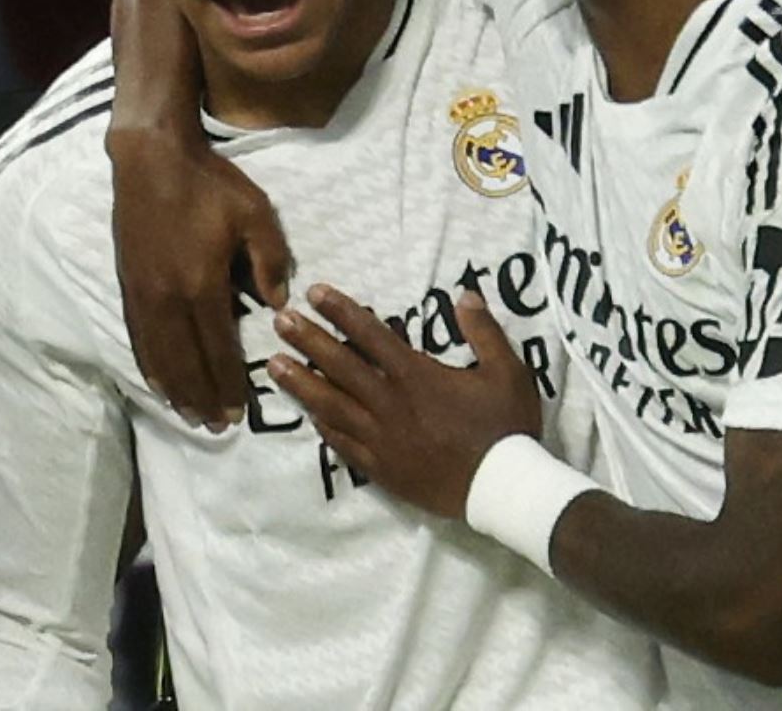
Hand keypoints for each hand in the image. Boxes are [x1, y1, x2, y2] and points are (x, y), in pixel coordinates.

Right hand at [108, 126, 291, 428]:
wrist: (151, 159)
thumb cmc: (210, 184)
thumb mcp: (256, 214)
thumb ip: (271, 261)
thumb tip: (279, 304)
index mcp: (202, 285)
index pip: (218, 348)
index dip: (228, 383)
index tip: (239, 411)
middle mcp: (167, 298)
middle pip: (185, 362)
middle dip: (202, 397)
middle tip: (216, 427)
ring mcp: (142, 294)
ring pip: (158, 355)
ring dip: (174, 389)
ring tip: (189, 415)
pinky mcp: (127, 284)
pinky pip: (138, 336)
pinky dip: (149, 365)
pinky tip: (157, 381)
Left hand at [267, 284, 541, 518]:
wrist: (500, 487)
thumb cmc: (504, 426)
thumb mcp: (508, 371)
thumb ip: (484, 331)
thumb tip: (465, 295)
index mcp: (416, 375)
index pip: (370, 335)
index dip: (341, 311)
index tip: (314, 293)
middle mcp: (390, 402)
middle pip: (340, 366)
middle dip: (308, 339)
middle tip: (279, 320)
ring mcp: (380, 437)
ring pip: (331, 404)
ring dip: (301, 382)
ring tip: (273, 366)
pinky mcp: (380, 466)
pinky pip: (342, 444)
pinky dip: (323, 427)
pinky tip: (308, 416)